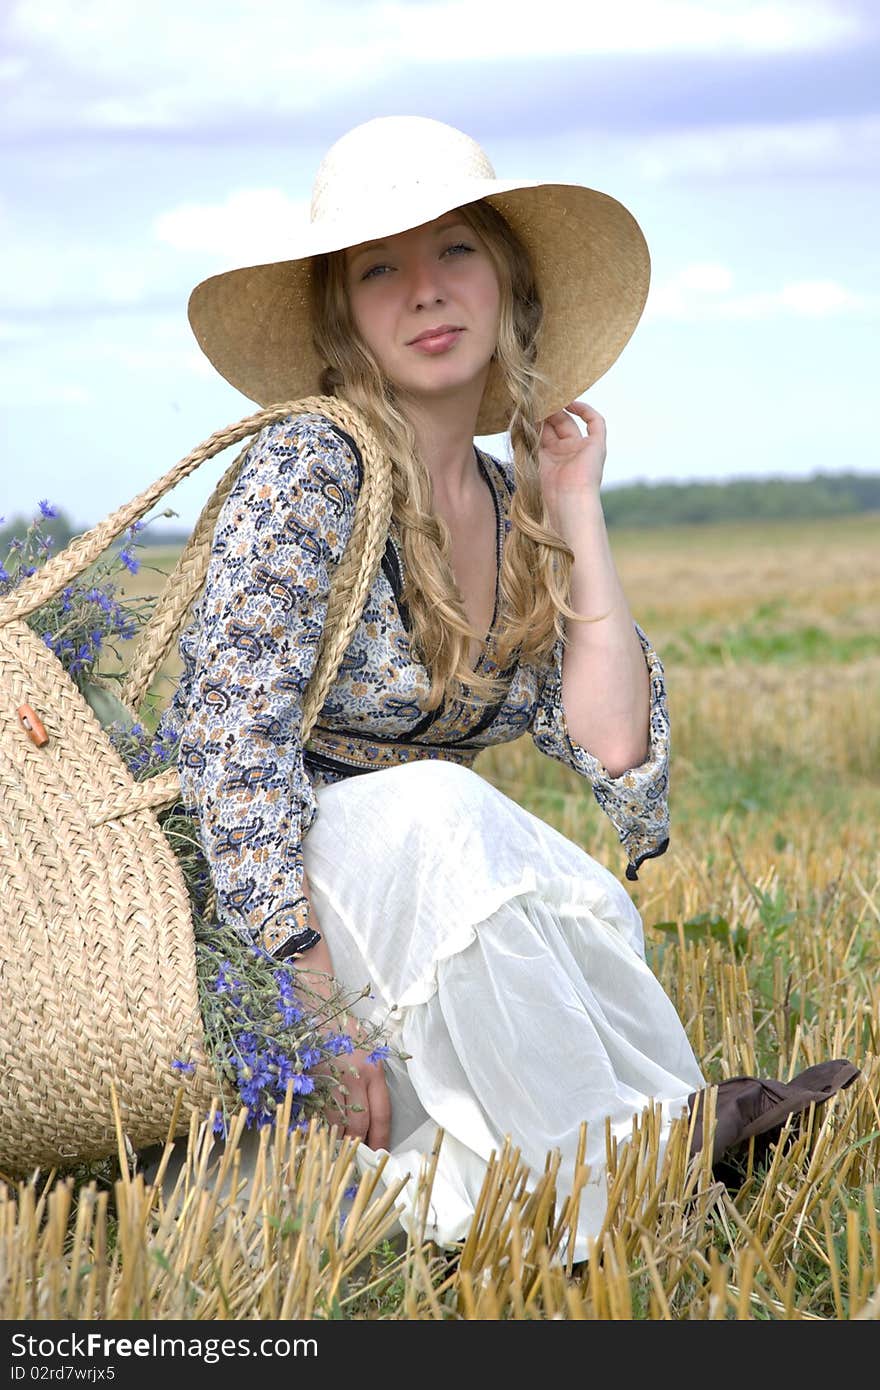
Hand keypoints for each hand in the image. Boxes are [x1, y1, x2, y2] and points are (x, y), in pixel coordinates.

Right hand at [311, 1011, 391, 1150]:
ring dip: (334, 1143)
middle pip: (358, 1124)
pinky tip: (313, 1138)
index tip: (378, 1156)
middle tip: (354, 1162)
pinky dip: (314, 1129)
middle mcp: (354, 1076)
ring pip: (334, 1123)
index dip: (380, 1140)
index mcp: (373, 1070)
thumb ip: (370, 1083)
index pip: (382, 1116)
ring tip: (334, 1157)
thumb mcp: (366, 1052)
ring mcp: (328, 1078)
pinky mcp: (306, 1079)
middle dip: (357, 1147)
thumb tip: (367, 1124)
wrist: (315, 1004)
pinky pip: (312, 1113)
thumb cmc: (342, 1031)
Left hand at [538, 400, 606, 527]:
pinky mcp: (597, 446)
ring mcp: (582, 448)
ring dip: (559, 408)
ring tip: (546, 399)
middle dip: (545, 412)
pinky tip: (570, 403)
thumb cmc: (548, 490)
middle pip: (556, 425)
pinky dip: (586, 410)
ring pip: (570, 421)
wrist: (568, 502)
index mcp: (551, 458)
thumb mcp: (531, 460)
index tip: (526, 411)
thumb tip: (518, 421)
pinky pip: (596, 422)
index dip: (536, 421)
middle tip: (534, 401)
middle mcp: (566, 452)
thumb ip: (526, 442)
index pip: (544, 433)